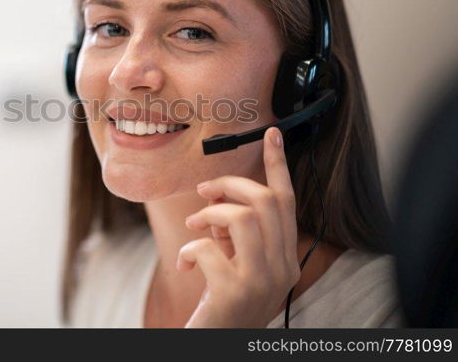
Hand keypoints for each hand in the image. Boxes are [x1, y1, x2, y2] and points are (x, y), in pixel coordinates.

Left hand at [177, 126, 300, 327]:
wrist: (217, 345)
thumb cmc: (222, 304)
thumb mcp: (236, 264)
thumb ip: (235, 234)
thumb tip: (217, 200)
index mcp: (286, 258)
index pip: (287, 202)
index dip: (278, 165)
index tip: (271, 134)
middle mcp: (283, 268)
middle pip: (266, 201)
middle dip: (230, 185)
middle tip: (203, 193)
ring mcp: (261, 281)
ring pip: (243, 217)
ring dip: (210, 214)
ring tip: (194, 229)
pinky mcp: (234, 292)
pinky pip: (209, 248)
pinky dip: (190, 250)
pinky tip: (186, 265)